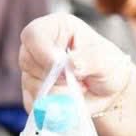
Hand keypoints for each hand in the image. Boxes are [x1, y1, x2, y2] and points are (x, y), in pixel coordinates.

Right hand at [19, 13, 135, 114]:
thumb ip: (91, 59)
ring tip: (79, 89)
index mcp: (56, 28)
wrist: (108, 90)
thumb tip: (72, 63)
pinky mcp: (31, 93)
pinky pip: (34, 104)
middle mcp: (38, 48)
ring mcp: (32, 71)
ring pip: (32, 87)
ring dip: (59, 94)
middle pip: (27, 62)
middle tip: (79, 82)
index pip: (33, 35)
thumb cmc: (107, 66)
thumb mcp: (106, 59)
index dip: (43, 52)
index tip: (62, 68)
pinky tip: (70, 100)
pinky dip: (54, 107)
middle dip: (55, 79)